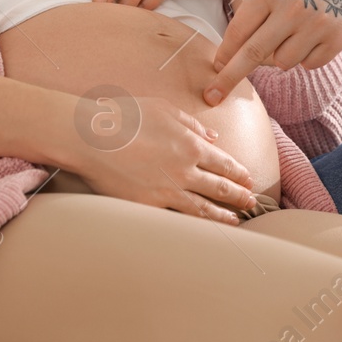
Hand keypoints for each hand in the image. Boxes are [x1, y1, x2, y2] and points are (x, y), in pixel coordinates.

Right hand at [68, 94, 258, 224]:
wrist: (89, 137)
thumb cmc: (124, 117)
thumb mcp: (163, 109)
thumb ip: (191, 123)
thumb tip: (213, 136)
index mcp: (190, 145)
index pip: (224, 163)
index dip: (239, 173)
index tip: (249, 179)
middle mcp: (184, 170)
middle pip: (220, 188)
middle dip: (239, 196)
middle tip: (252, 202)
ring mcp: (167, 191)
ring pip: (203, 209)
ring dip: (222, 216)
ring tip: (236, 222)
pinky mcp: (147, 206)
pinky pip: (176, 219)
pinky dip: (192, 227)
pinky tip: (200, 231)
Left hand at [207, 0, 341, 104]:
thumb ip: (256, 4)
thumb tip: (234, 45)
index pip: (239, 31)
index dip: (224, 54)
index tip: (214, 69)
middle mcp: (292, 8)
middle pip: (253, 54)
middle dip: (229, 78)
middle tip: (212, 96)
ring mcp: (317, 24)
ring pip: (283, 62)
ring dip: (282, 55)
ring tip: (295, 32)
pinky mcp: (340, 37)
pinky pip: (310, 64)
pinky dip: (308, 55)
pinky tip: (316, 34)